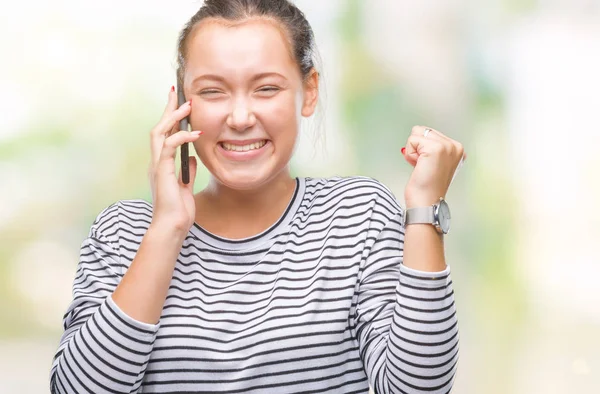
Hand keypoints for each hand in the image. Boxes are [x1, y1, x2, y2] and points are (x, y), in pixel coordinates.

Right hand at [148, 87, 202, 232]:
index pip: (163, 134)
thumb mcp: (186, 186)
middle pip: (158, 127)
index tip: (177, 100)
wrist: (172, 227)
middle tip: (178, 92)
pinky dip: (182, 137)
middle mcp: (156, 161)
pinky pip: (169, 146)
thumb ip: (187, 170)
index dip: (169, 116)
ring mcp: (157, 165)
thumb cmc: (178, 211)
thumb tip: (192, 157)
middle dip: (168, 108)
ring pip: (160, 132)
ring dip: (174, 117)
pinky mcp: (162, 171)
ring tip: (188, 106)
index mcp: (161, 164)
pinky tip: (196, 133)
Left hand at [401, 125, 464, 208]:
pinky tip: (418, 166)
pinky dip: (410, 154)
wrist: (426, 203)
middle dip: (417, 148)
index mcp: (457, 149)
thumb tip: (415, 135)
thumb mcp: (434, 162)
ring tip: (421, 166)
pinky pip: (412, 140)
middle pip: (423, 130)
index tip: (427, 165)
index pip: (430, 133)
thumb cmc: (427, 188)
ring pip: (417, 133)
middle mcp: (455, 146)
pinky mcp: (435, 149)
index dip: (422, 149)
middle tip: (423, 166)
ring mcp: (446, 146)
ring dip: (413, 150)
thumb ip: (429, 148)